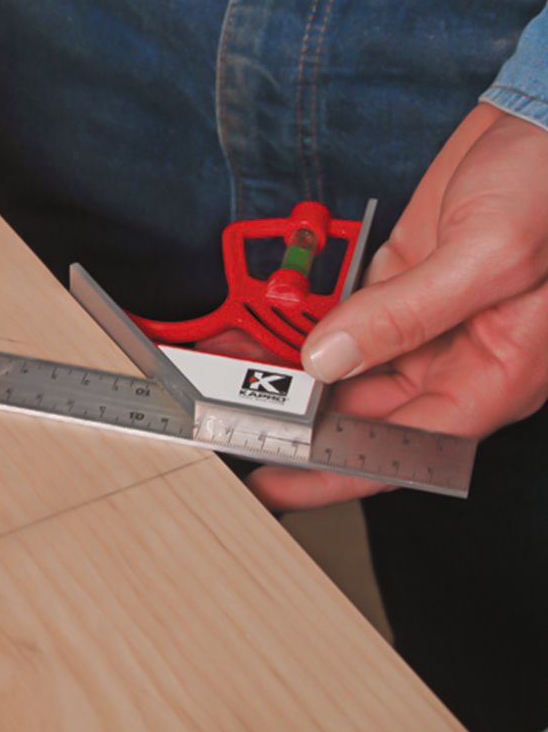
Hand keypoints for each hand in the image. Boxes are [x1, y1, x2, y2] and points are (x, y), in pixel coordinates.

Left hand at [248, 104, 547, 509]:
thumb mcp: (490, 251)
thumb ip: (409, 312)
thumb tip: (333, 359)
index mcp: (499, 370)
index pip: (410, 445)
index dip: (341, 468)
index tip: (280, 480)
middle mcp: (461, 355)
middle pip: (371, 414)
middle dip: (303, 422)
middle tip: (236, 425)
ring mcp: (428, 320)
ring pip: (350, 369)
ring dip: (295, 378)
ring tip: (232, 384)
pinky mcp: (403, 282)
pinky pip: (345, 321)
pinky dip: (304, 329)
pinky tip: (262, 336)